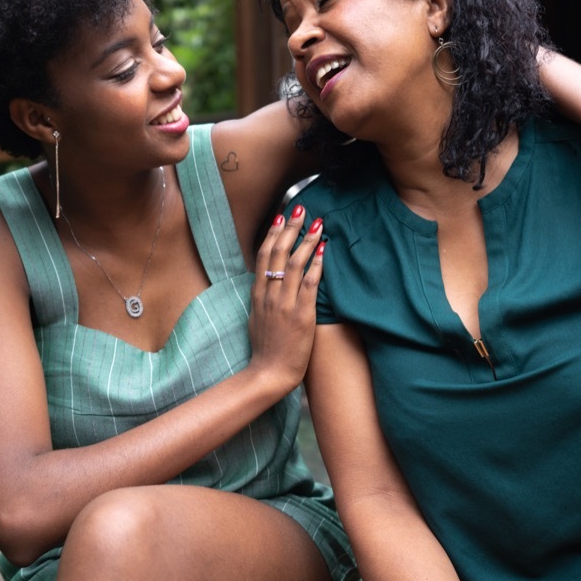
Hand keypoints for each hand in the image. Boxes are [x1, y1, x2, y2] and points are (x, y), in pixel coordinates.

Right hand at [248, 204, 324, 390]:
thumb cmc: (265, 347)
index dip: (273, 233)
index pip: (264, 255)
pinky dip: (317, 265)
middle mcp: (270, 294)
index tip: (282, 215)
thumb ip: (263, 295)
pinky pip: (310, 284)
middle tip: (300, 208)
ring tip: (317, 222)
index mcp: (258, 293)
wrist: (269, 372)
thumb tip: (269, 278)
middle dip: (290, 228)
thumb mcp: (257, 316)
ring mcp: (285, 303)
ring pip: (295, 264)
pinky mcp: (301, 314)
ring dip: (307, 240)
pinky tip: (324, 250)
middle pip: (278, 252)